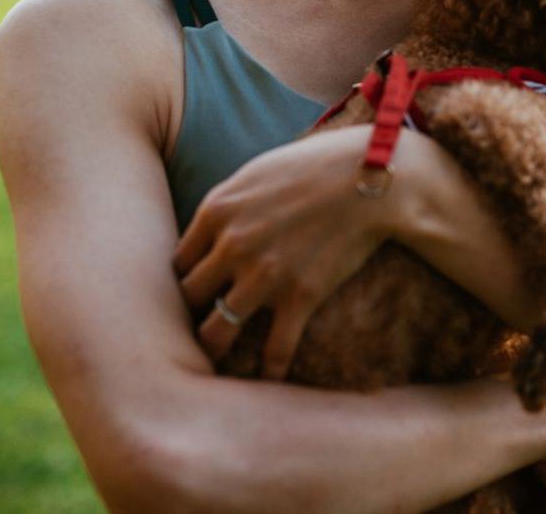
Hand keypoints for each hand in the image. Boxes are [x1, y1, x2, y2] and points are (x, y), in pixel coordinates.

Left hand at [172, 123, 402, 379]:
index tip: (195, 293)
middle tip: (194, 329)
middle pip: (188, 298)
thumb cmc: (314, 166)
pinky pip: (274, 351)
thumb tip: (212, 229)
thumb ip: (228, 204)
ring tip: (216, 363)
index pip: (177, 263)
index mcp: (217, 211)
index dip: (184, 280)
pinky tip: (269, 379)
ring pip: (215, 332)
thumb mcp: (256, 173)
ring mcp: (264, 275)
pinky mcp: (300, 297)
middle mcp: (232, 246)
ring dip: (214, 349)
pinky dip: (270, 370)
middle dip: (190, 314)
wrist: (369, 176)